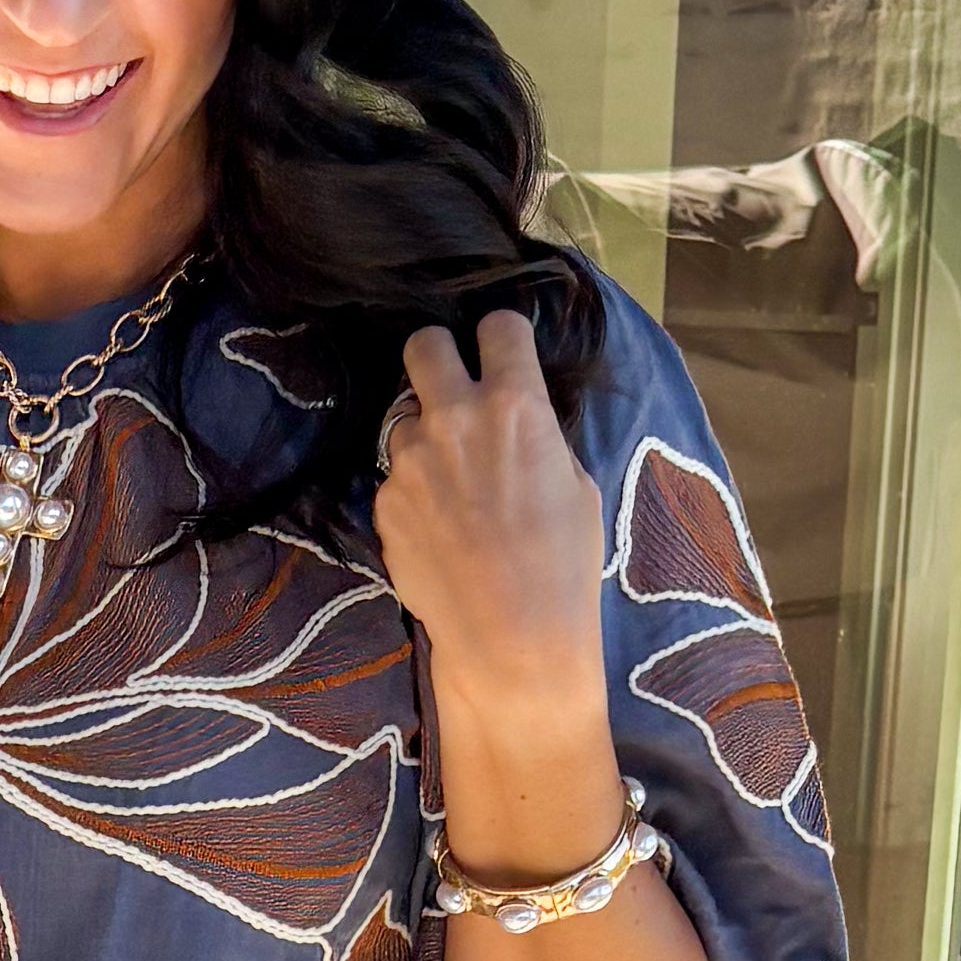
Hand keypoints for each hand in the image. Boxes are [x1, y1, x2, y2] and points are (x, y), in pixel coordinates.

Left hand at [369, 307, 606, 718]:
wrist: (511, 636)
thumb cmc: (563, 564)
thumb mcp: (576, 483)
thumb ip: (538, 435)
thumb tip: (519, 418)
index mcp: (515, 405)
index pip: (498, 325)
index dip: (502, 337)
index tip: (504, 355)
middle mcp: (455, 419)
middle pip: (424, 344)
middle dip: (439, 357)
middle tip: (453, 387)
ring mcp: (411, 460)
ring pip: (405, 418)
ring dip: (425, 436)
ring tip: (452, 483)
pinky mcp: (384, 502)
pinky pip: (396, 476)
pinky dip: (414, 490)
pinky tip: (440, 527)